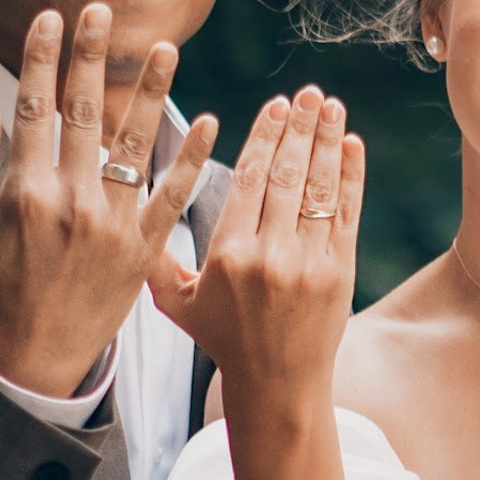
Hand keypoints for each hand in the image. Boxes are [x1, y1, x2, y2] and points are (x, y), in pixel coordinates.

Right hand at [0, 5, 216, 397]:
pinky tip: (211, 123)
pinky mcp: (144, 250)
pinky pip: (174, 196)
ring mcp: (114, 226)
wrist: (33, 361)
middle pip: (87, 112)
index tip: (50, 20)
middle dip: (92, 56)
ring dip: (153, 92)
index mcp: (23, 192)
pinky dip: (193, 159)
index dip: (41, 58)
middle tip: (102, 11)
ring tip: (167, 48)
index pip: (35, 107)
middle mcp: (73, 202)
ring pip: (138, 144)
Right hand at [150, 86, 363, 403]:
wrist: (278, 386)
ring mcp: (309, 264)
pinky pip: (346, 214)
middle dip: (299, 129)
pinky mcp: (340, 273)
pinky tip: (351, 145)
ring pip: (318, 189)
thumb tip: (128, 220)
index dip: (264, 138)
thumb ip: (156, 263)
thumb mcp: (179, 307)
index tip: (275, 105)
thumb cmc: (225, 343)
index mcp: (228, 256)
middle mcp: (269, 256)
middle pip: (286, 176)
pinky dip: (350, 177)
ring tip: (330, 106)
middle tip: (307, 93)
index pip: (250, 181)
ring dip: (327, 142)